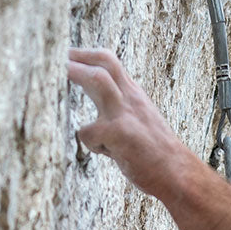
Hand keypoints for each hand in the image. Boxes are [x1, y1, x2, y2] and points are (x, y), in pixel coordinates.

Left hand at [68, 47, 196, 195]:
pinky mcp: (121, 134)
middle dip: (76, 55)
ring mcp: (125, 114)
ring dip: (74, 73)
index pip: (108, 61)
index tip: (64, 55)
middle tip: (52, 57)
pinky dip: (89, 142)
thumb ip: (117, 106)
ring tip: (54, 75)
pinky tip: (103, 151)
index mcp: (133, 94)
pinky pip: (89, 132)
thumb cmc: (154, 152)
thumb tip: (94, 99)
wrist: (178, 174)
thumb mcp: (139, 119)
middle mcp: (130, 98)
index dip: (84, 55)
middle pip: (104, 61)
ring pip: (98, 79)